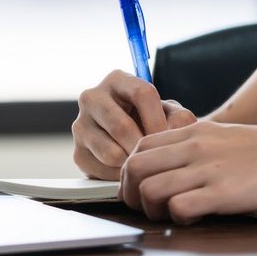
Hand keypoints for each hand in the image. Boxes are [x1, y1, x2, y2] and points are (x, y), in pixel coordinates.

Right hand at [72, 70, 196, 179]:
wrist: (132, 141)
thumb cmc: (152, 122)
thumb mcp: (169, 113)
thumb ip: (179, 118)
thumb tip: (173, 132)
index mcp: (117, 80)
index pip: (141, 93)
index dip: (158, 119)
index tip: (167, 138)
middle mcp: (92, 97)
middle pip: (122, 126)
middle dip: (143, 147)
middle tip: (156, 158)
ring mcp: (80, 125)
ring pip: (111, 152)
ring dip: (132, 163)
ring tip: (144, 164)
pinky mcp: (77, 152)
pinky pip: (102, 170)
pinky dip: (120, 176)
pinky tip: (129, 170)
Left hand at [120, 121, 256, 223]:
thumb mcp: (224, 136)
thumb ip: (194, 146)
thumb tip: (170, 165)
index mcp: (193, 132)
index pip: (140, 147)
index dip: (132, 171)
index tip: (141, 187)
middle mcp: (194, 148)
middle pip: (135, 168)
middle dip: (132, 193)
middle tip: (148, 208)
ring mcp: (207, 170)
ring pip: (149, 189)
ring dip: (152, 210)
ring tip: (171, 215)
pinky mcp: (222, 194)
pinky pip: (178, 208)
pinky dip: (178, 219)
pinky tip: (195, 217)